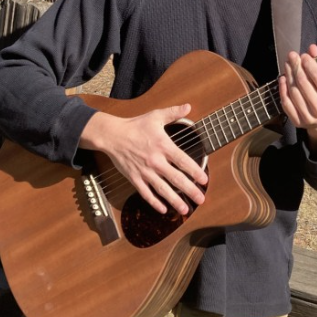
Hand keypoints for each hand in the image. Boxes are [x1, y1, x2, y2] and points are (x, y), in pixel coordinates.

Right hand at [79, 103, 207, 215]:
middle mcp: (155, 161)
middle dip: (190, 191)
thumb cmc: (135, 126)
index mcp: (163, 146)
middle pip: (176, 179)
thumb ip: (173, 113)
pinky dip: (154, 203)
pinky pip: (145, 193)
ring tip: (185, 210)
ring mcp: (144, 171)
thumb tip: (188, 106)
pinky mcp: (134, 178)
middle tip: (201, 199)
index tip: (204, 180)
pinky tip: (163, 209)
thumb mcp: (155, 116)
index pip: (183, 161)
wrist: (112, 135)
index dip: (195, 171)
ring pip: (162, 189)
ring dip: (174, 201)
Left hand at [278, 44, 316, 149]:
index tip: (303, 55)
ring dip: (288, 75)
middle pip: (303, 82)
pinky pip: (286, 103)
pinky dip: (282, 89)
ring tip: (287, 64)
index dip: (309, 63)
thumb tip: (312, 48)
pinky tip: (283, 79)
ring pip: (293, 91)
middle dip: (296, 66)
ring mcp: (307, 116)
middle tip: (292, 56)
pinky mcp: (297, 121)